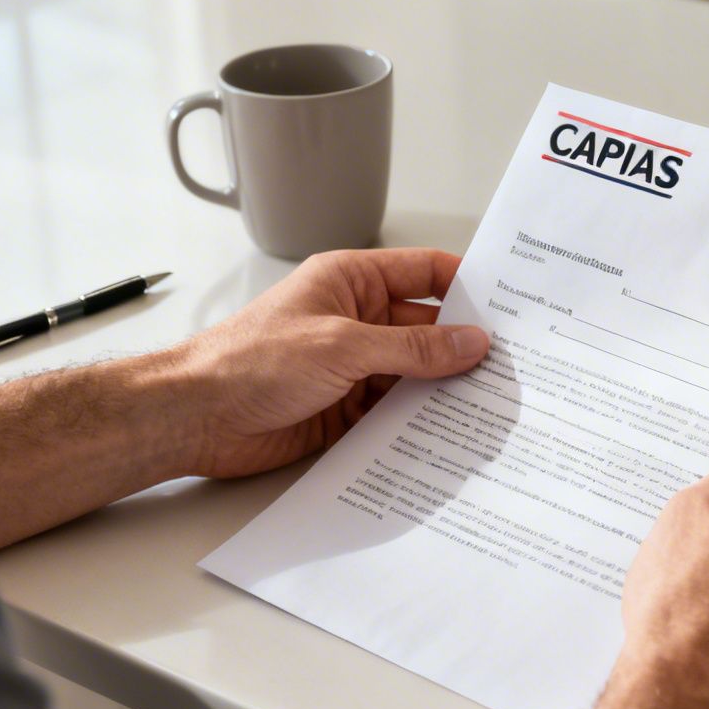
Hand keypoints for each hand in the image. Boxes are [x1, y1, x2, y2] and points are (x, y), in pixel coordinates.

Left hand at [163, 248, 489, 478]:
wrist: (195, 417)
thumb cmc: (249, 361)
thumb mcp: (343, 346)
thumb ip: (412, 348)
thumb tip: (470, 343)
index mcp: (351, 281)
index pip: (424, 272)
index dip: (468, 286)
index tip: (512, 306)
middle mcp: (355, 320)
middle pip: (426, 328)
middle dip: (463, 346)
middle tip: (513, 366)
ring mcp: (350, 367)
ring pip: (414, 375)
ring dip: (443, 390)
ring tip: (492, 405)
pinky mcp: (344, 411)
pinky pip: (394, 414)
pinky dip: (419, 423)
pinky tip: (450, 435)